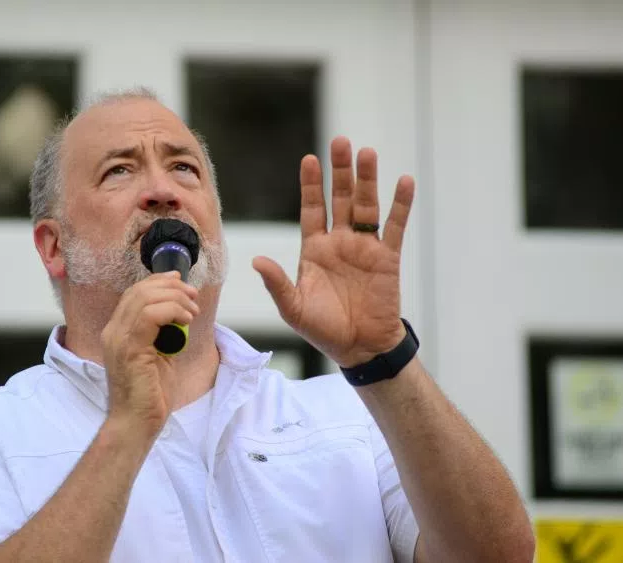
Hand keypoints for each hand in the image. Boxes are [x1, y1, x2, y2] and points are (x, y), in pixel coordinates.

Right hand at [101, 272, 199, 436]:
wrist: (136, 423)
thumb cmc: (150, 394)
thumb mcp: (159, 355)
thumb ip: (164, 333)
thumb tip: (181, 314)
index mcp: (117, 331)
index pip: (134, 293)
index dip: (158, 281)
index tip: (180, 281)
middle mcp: (113, 331)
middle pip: (140, 291)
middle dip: (171, 287)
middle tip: (193, 296)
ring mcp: (118, 339)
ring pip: (145, 298)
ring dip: (175, 299)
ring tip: (192, 311)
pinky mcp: (130, 349)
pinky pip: (150, 316)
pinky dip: (172, 311)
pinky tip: (186, 320)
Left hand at [252, 136, 414, 367]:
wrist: (359, 348)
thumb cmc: (323, 330)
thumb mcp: (293, 308)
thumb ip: (277, 283)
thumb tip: (257, 261)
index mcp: (314, 250)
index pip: (312, 209)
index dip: (310, 185)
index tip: (309, 159)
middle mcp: (339, 242)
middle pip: (340, 199)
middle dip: (340, 172)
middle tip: (340, 142)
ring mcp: (364, 248)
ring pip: (366, 206)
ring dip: (367, 180)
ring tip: (367, 153)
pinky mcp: (387, 258)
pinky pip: (395, 227)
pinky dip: (400, 205)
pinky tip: (404, 182)